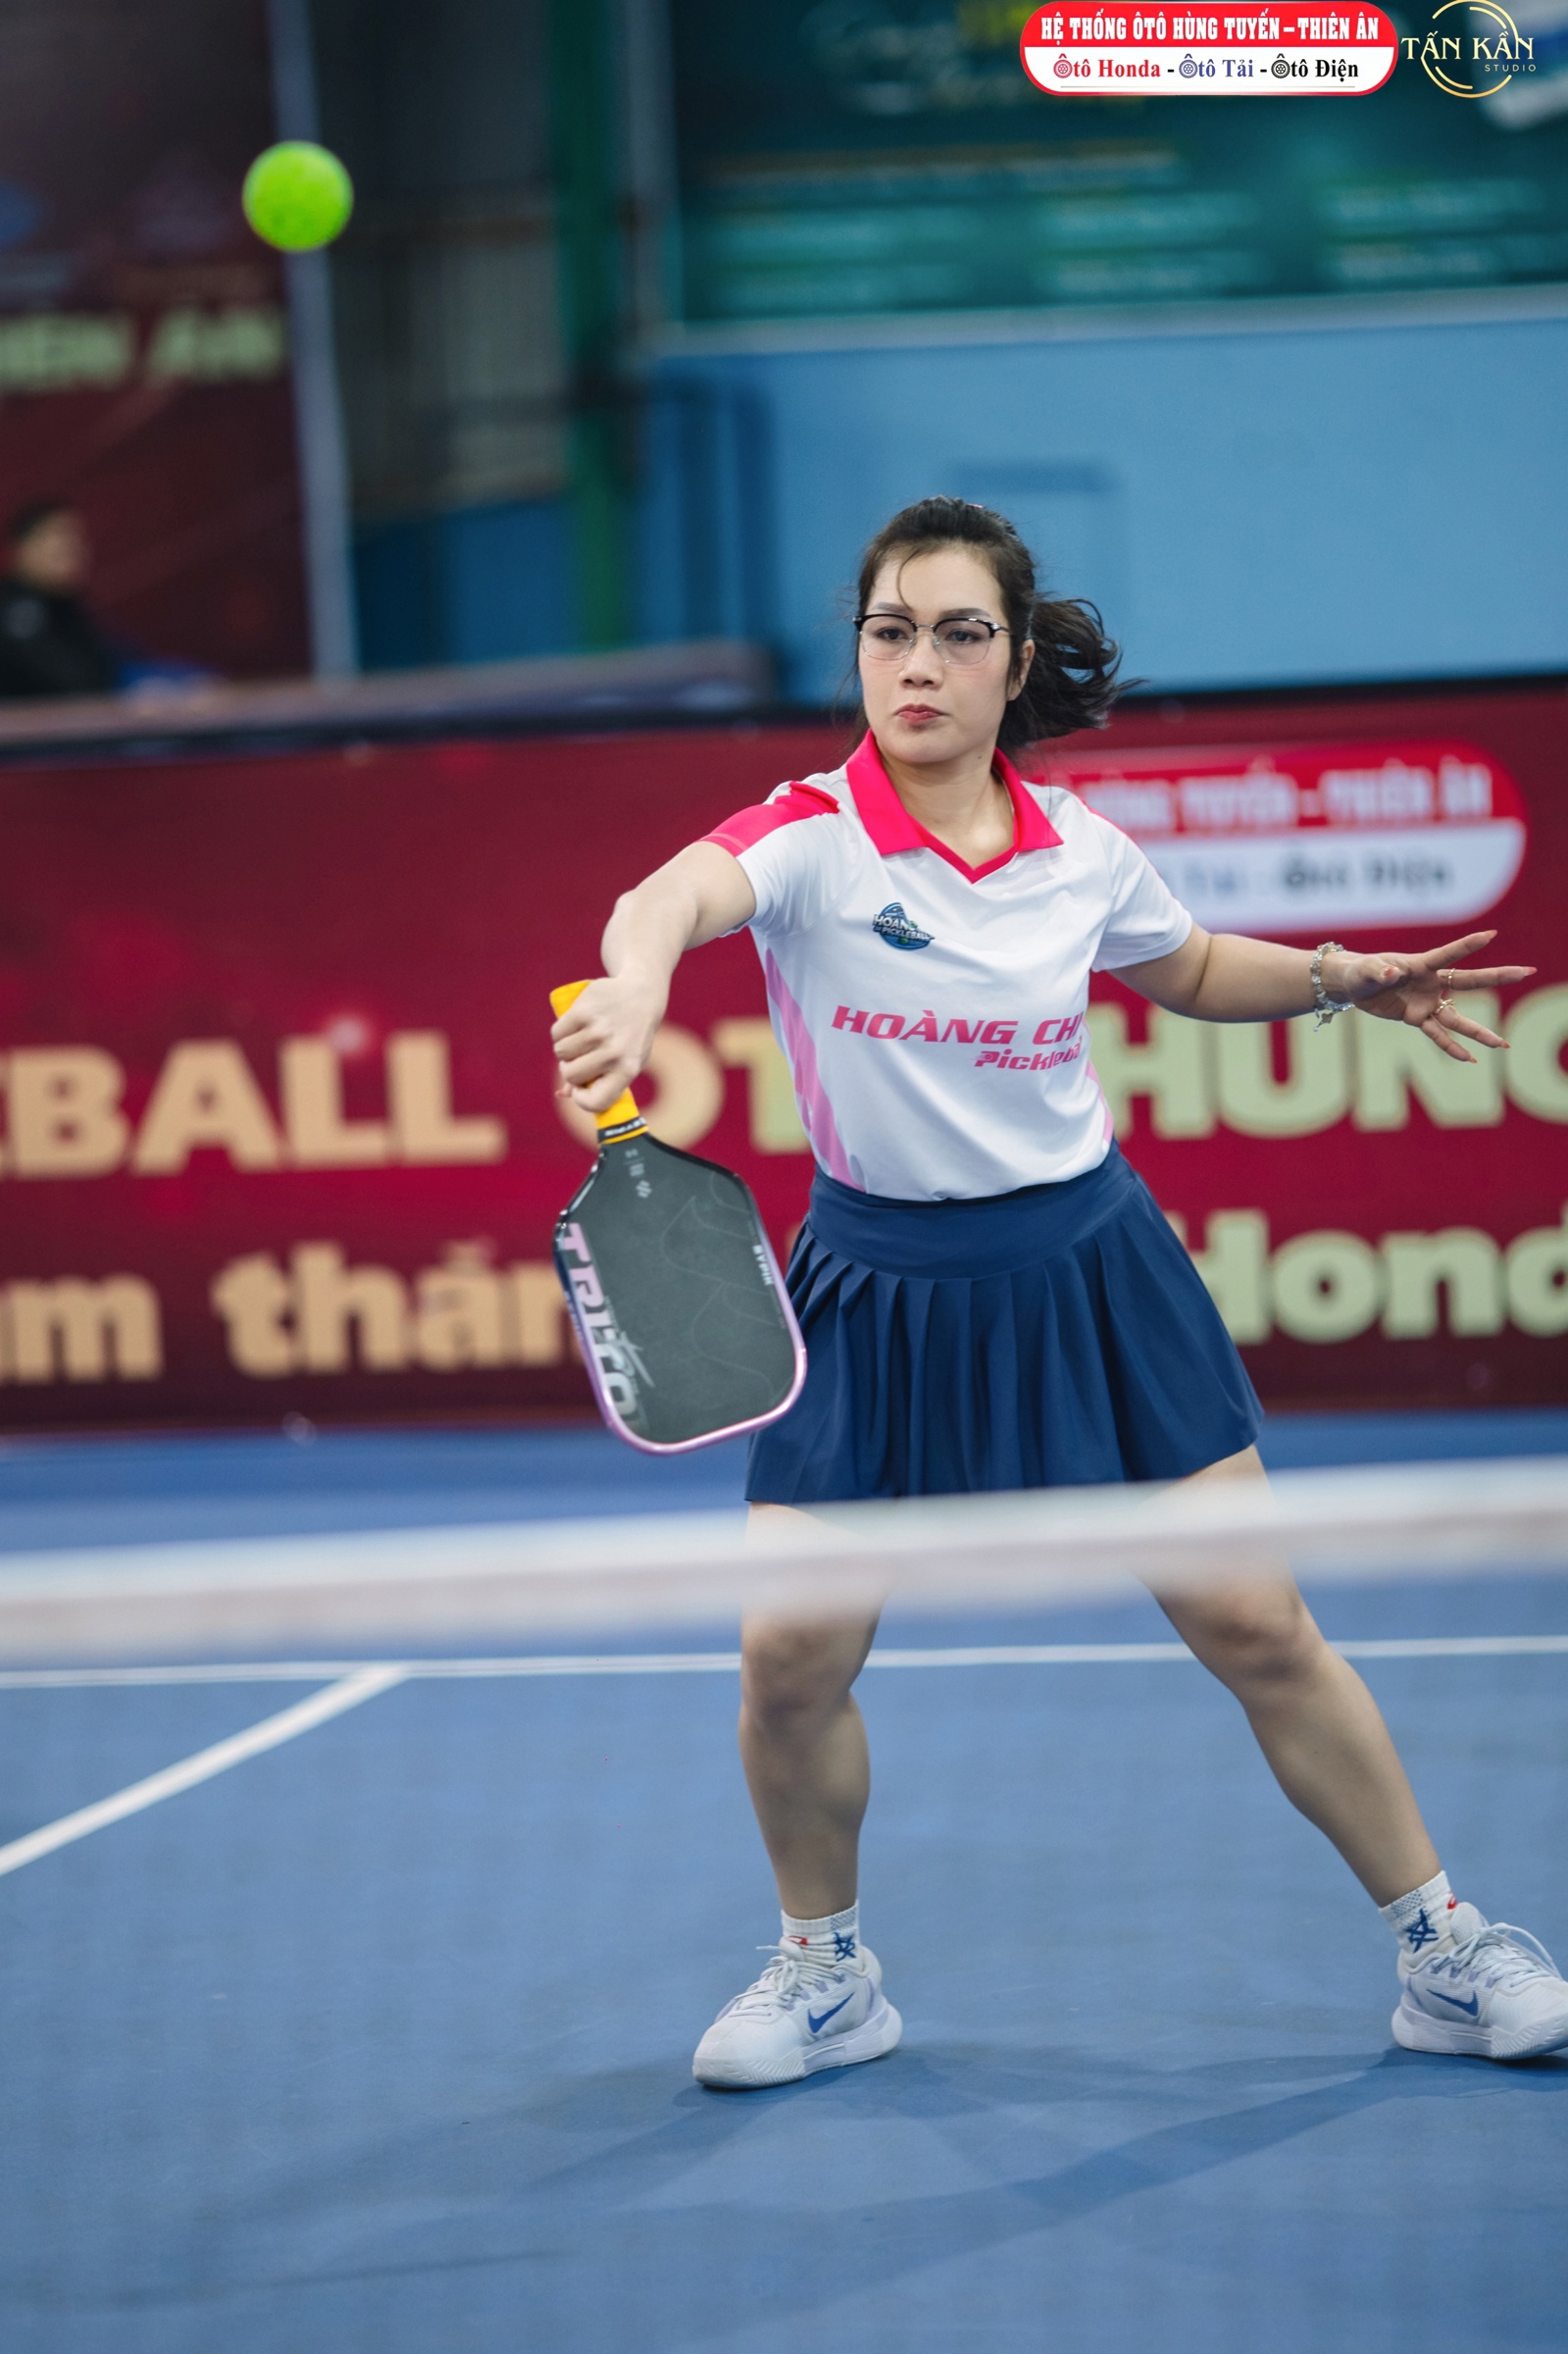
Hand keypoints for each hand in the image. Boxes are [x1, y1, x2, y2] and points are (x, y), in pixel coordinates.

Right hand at [551, 970, 666, 1112]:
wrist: (642, 994)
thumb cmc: (632, 1036)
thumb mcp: (625, 1061)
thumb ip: (599, 1081)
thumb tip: (562, 1094)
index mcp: (628, 1069)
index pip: (596, 1101)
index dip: (582, 1099)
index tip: (579, 1089)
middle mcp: (614, 1051)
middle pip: (570, 1075)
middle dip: (569, 1068)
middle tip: (580, 1057)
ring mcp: (598, 1030)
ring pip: (561, 1052)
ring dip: (565, 1049)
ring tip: (580, 1039)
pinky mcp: (583, 1011)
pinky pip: (557, 1033)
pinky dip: (561, 1032)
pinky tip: (575, 1025)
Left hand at [1327, 932, 1535, 1064]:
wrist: (1355, 986)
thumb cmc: (1362, 971)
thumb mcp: (1367, 970)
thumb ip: (1380, 971)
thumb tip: (1393, 974)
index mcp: (1421, 964)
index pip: (1448, 954)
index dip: (1468, 945)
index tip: (1492, 934)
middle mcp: (1431, 982)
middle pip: (1469, 981)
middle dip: (1498, 976)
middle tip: (1527, 971)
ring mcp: (1428, 1002)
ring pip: (1458, 1018)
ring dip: (1479, 1032)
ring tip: (1503, 1046)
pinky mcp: (1418, 1018)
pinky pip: (1438, 1035)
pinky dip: (1451, 1047)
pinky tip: (1470, 1060)